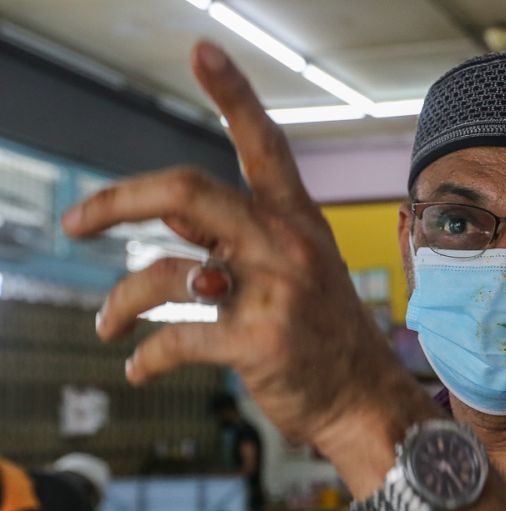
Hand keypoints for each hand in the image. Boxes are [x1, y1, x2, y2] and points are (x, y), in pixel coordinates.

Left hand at [62, 42, 434, 460]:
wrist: (364, 399)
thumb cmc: (325, 334)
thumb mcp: (296, 270)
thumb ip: (235, 234)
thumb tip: (166, 209)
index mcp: (297, 222)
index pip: (264, 146)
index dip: (234, 95)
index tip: (202, 52)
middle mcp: (286, 247)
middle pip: (186, 192)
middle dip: (117, 201)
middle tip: (77, 220)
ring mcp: (274, 294)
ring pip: (165, 273)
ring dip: (119, 302)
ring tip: (107, 322)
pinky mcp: (257, 345)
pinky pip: (174, 339)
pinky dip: (146, 357)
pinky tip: (139, 367)